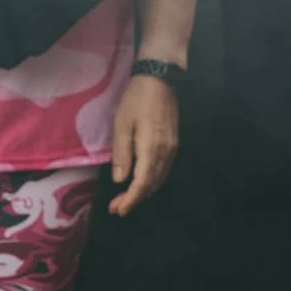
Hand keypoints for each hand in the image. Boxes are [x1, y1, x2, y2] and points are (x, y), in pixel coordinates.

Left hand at [108, 73, 178, 216]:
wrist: (159, 80)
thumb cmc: (136, 101)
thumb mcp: (121, 125)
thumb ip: (122, 154)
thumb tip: (121, 180)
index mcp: (151, 148)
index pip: (143, 182)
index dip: (131, 199)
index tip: (118, 210)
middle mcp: (166, 151)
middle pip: (152, 183)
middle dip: (135, 199)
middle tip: (116, 207)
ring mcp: (172, 147)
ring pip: (160, 178)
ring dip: (143, 191)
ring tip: (125, 198)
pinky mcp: (174, 142)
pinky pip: (164, 169)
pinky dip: (152, 180)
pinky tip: (141, 181)